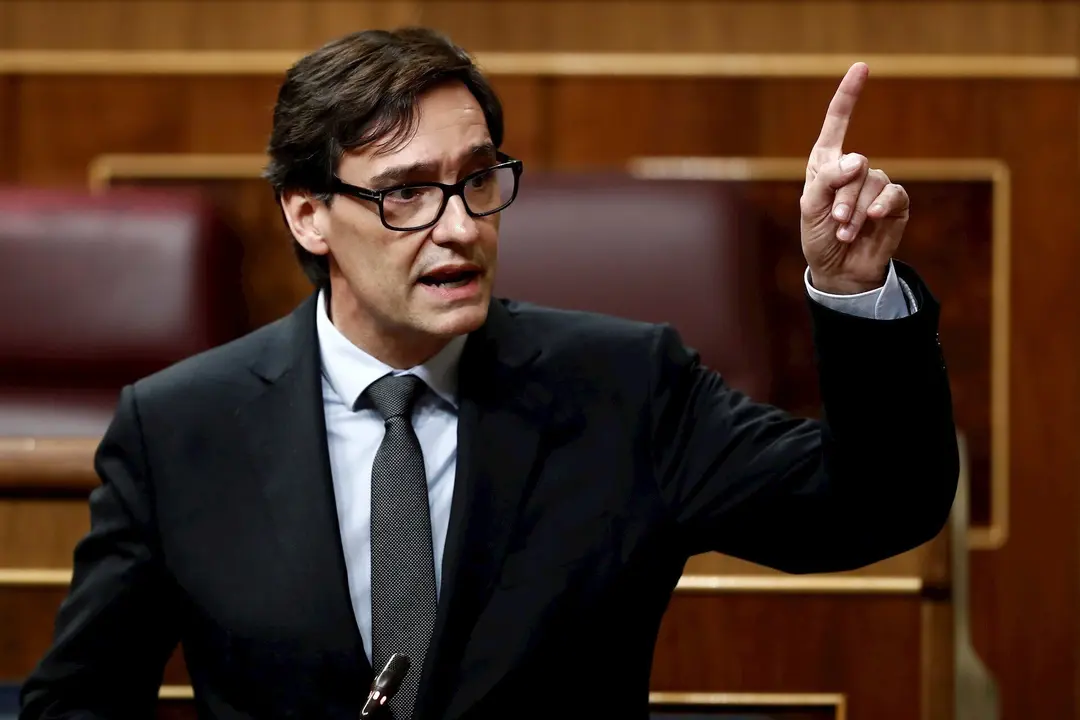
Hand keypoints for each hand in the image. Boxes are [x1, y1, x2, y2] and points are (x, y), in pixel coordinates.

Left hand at [801, 62, 909, 294]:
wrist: (839, 270)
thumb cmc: (819, 237)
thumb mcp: (812, 209)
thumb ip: (828, 180)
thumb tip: (858, 160)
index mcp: (827, 163)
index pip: (837, 123)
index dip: (848, 95)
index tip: (862, 67)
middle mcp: (853, 169)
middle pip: (855, 164)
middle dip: (843, 197)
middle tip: (836, 222)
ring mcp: (875, 185)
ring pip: (872, 182)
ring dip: (857, 210)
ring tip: (846, 231)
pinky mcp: (895, 202)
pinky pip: (893, 194)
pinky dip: (880, 208)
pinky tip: (872, 221)